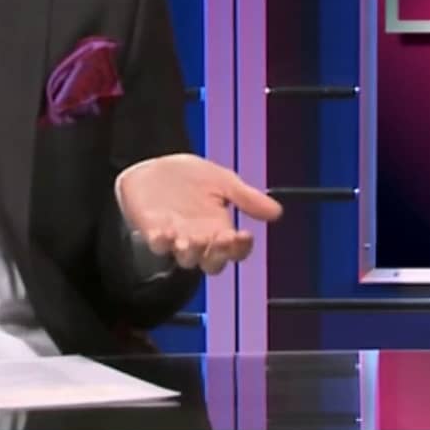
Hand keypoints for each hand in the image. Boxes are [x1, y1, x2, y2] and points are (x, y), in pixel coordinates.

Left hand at [116, 153, 282, 274]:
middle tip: (221, 239)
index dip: (242, 248)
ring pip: (186, 259)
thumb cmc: (190, 178)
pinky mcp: (152, 233)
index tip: (245, 235)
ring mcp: (176, 240)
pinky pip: (158, 246)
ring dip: (191, 252)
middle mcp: (200, 241)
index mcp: (220, 231)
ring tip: (191, 240)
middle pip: (213, 263)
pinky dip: (162, 242)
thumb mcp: (222, 181)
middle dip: (218, 254)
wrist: (155, 166)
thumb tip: (277, 212)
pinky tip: (166, 232)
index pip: (236, 251)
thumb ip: (246, 197)